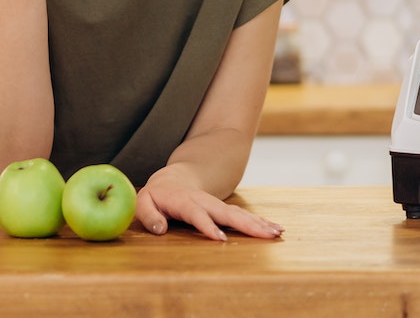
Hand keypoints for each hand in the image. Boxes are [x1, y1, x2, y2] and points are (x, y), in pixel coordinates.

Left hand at [135, 169, 283, 241]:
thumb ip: (148, 215)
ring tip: (276, 232)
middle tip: (264, 235)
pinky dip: (259, 222)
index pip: (195, 213)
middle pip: (225, 212)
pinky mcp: (224, 210)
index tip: (220, 238)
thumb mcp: (143, 202)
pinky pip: (242, 217)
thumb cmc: (157, 195)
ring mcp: (216, 204)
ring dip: (257, 223)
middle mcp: (203, 201)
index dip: (207, 225)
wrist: (174, 180)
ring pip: (238, 213)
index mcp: (182, 200)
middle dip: (245, 224)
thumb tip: (160, 229)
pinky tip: (274, 230)